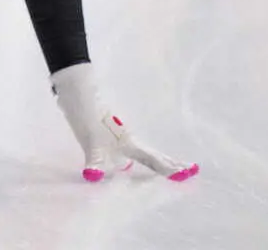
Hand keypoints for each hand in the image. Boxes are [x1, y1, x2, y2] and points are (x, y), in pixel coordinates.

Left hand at [51, 63, 198, 181]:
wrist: (76, 91)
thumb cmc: (86, 115)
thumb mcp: (90, 141)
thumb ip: (94, 161)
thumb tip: (92, 176)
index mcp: (128, 142)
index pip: (153, 159)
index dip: (169, 168)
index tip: (190, 173)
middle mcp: (127, 139)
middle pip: (154, 154)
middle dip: (171, 163)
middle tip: (191, 170)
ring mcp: (119, 135)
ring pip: (143, 150)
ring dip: (158, 160)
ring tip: (171, 166)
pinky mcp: (108, 132)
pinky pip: (129, 148)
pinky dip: (139, 154)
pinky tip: (128, 159)